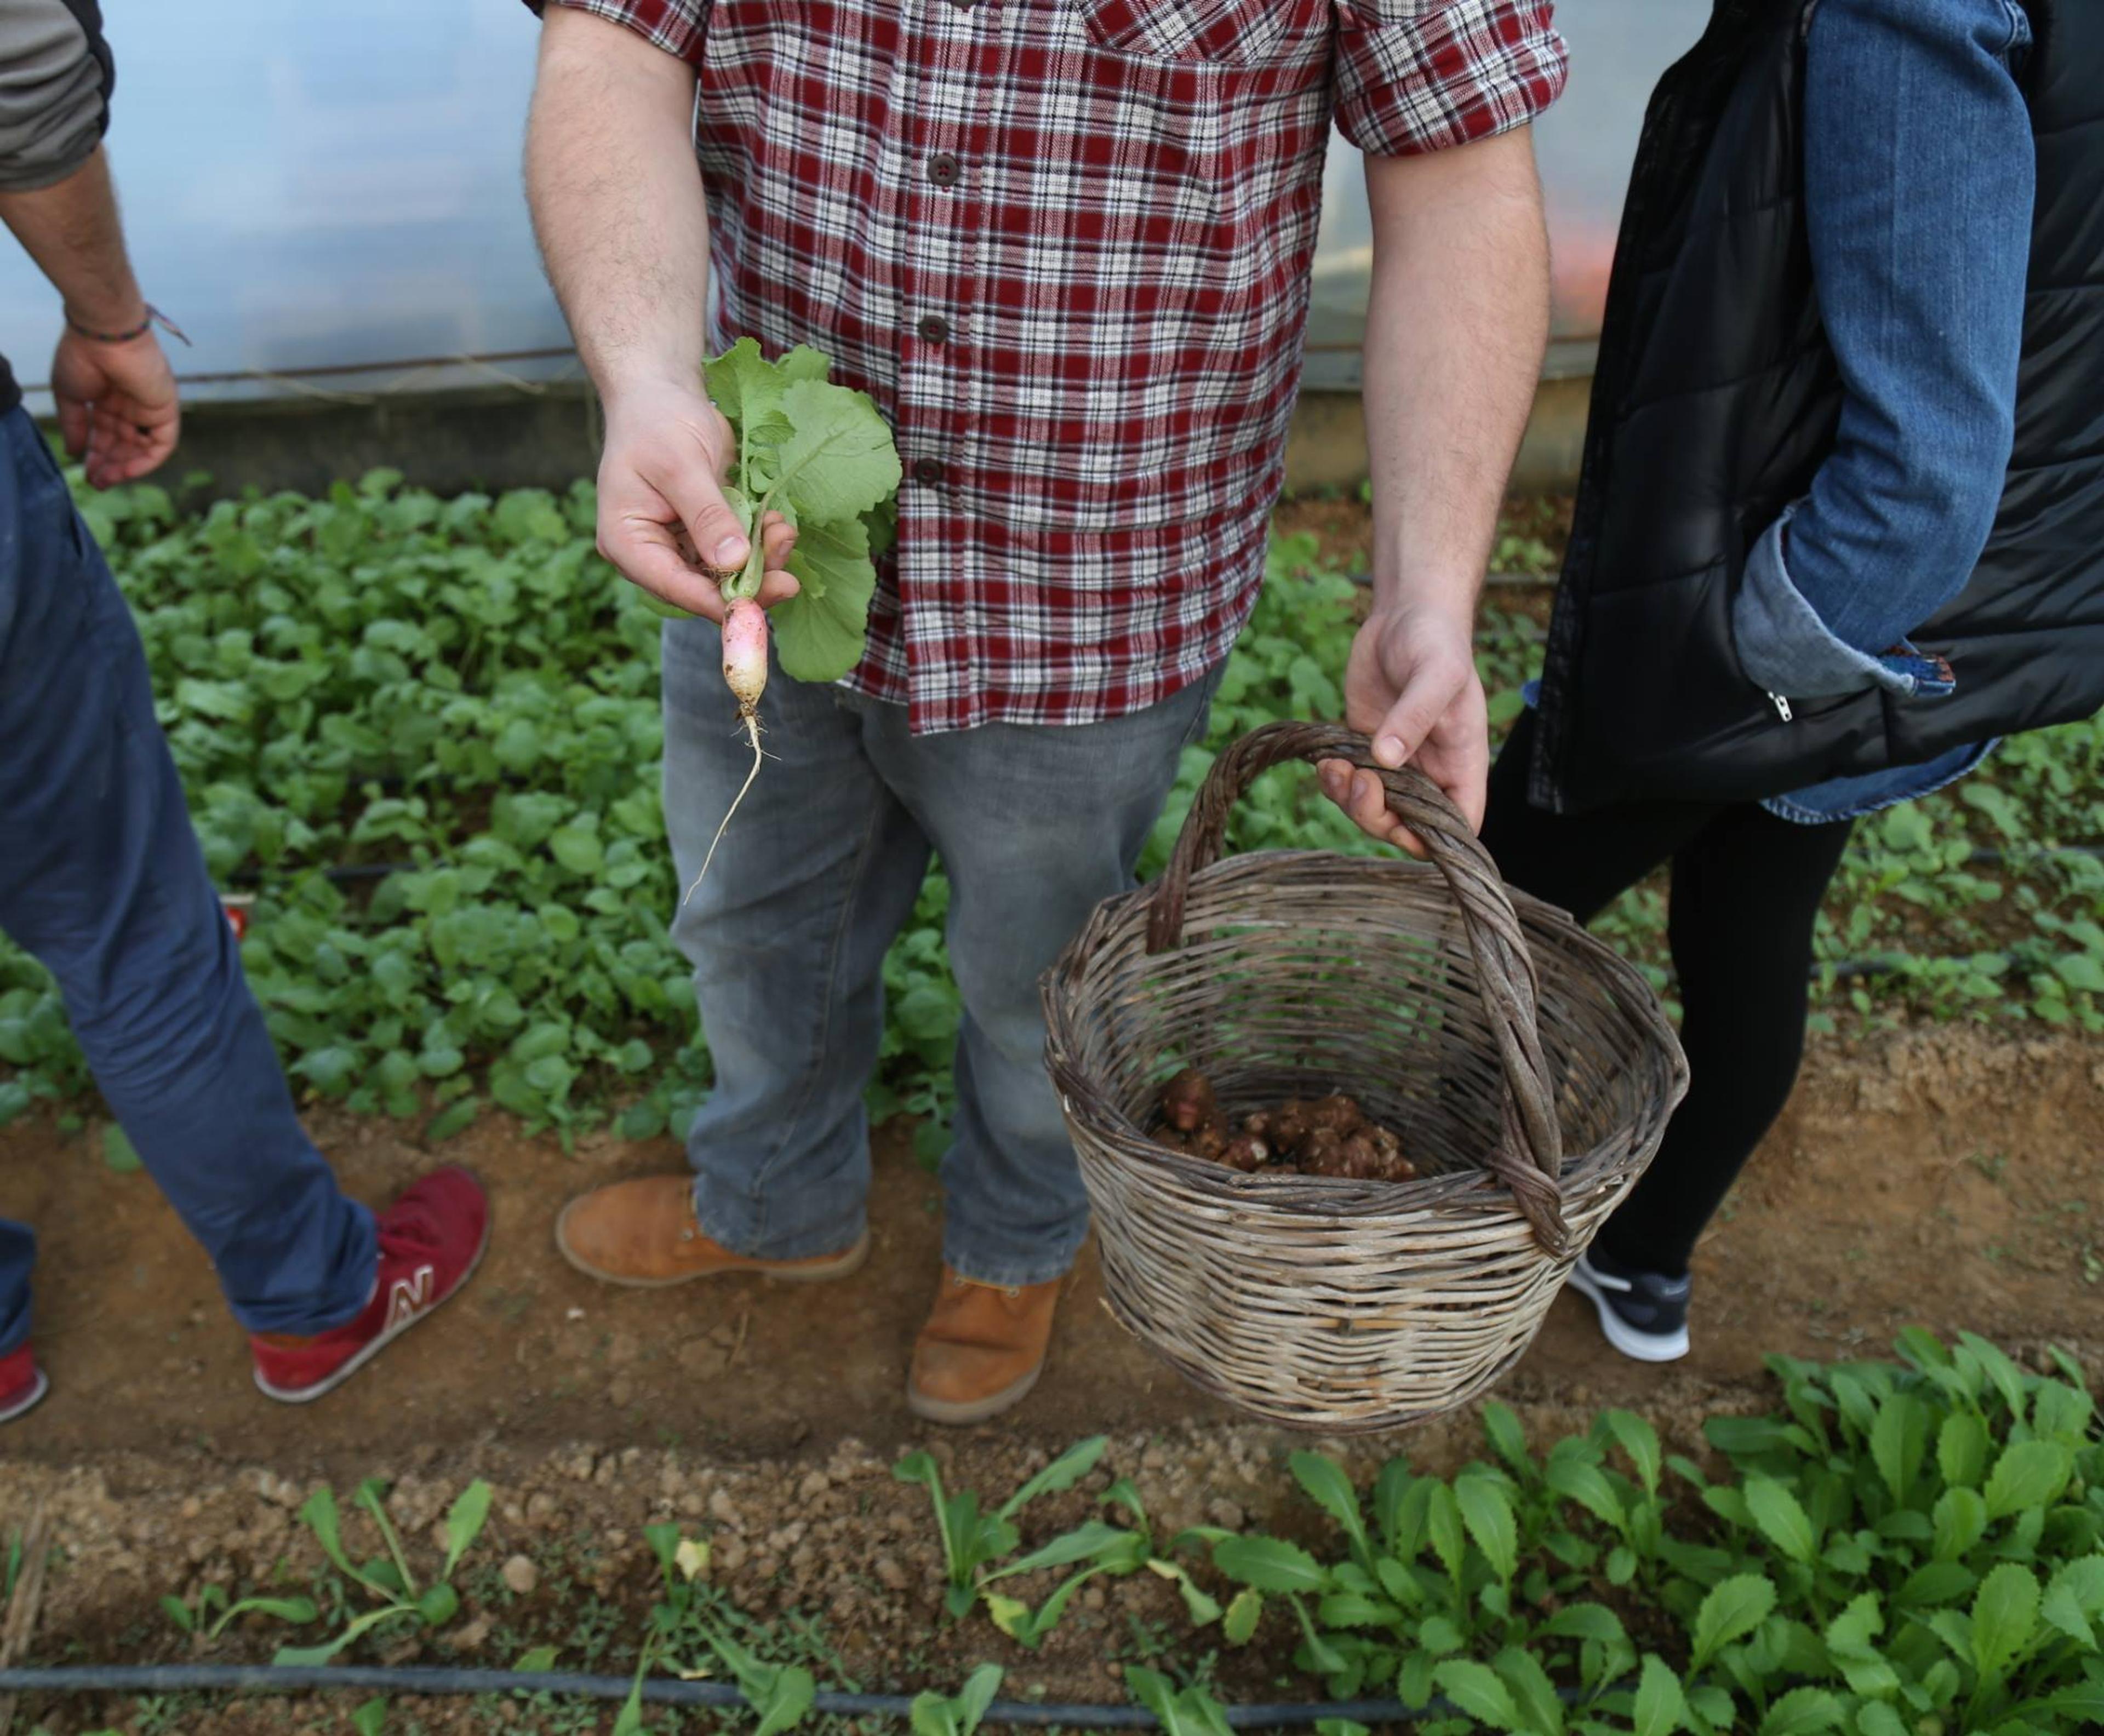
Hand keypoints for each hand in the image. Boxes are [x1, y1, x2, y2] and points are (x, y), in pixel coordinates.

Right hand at [50, 326, 179, 487]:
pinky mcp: (166, 410)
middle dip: (109, 465)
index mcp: (108, 398)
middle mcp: (131, 405)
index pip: (106, 434)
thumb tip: (74, 453)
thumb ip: (75, 426)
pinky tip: (126, 471)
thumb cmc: (82, 357)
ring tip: (104, 480)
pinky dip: (146, 461)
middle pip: (124, 444)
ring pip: (141, 447)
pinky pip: (162, 444)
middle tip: (95, 482)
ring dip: (125, 467)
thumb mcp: (70, 396)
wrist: (104, 335)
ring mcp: (149, 408)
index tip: (84, 472)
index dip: (96, 455)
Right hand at [595, 379, 799, 619]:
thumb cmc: (657, 421)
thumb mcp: (681, 465)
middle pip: (703, 588)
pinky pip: (737, 551)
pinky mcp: (706, 534)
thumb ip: (706, 515)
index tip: (755, 606)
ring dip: (761, 561)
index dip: (715, 601)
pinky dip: (760, 542)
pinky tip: (777, 525)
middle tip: (789, 581)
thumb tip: (732, 563)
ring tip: (784, 533)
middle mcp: (652, 552)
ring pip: (726, 574)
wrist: (662, 393)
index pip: (672, 586)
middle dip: (748, 584)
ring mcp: (681, 545)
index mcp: (627, 542)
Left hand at [1318, 602, 1488, 852]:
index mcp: (1461, 763)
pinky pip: (1348, 783)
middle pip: (1407, 826)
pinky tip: (1325, 763)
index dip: (1436, 841)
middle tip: (1359, 782)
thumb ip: (1415, 716)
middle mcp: (1430, 771)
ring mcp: (1395, 763)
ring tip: (1335, 770)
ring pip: (1373, 810)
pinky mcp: (1363, 749)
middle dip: (1378, 817)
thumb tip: (1387, 760)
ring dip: (1349, 802)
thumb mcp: (1436, 674)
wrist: (1404, 614)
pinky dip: (1334, 783)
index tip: (1403, 826)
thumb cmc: (1436, 641)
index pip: (1460, 824)